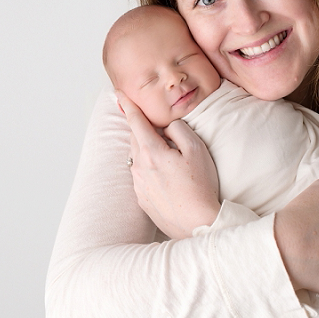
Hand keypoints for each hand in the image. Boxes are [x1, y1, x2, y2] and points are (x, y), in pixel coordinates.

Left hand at [117, 91, 220, 238]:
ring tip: (170, 160)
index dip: (127, 105)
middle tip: (157, 128)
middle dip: (143, 130)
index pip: (135, 121)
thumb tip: (166, 127)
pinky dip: (150, 170)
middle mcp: (139, 167)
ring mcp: (138, 185)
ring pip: (138, 158)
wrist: (197, 224)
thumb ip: (178, 130)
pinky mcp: (142, 199)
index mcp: (152, 152)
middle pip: (136, 139)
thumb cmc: (200, 186)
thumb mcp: (196, 150)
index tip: (118, 93)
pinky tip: (168, 178)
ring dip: (148, 151)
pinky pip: (141, 176)